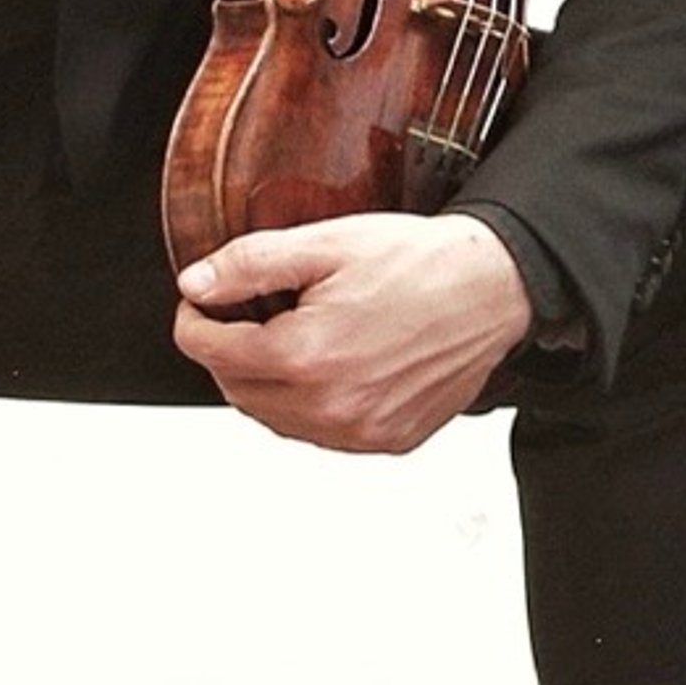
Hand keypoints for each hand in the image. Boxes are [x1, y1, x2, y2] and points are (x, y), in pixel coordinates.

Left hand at [172, 210, 531, 454]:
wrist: (492, 286)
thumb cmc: (419, 262)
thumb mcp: (324, 244)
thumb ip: (249, 265)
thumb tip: (196, 285)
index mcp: (305, 356)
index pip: (211, 352)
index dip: (194, 322)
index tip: (199, 303)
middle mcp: (331, 407)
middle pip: (238, 391)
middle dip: (227, 353)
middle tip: (239, 317)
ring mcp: (362, 431)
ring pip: (277, 419)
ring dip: (265, 384)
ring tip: (284, 339)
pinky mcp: (389, 440)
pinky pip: (323, 435)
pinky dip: (309, 407)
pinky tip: (325, 369)